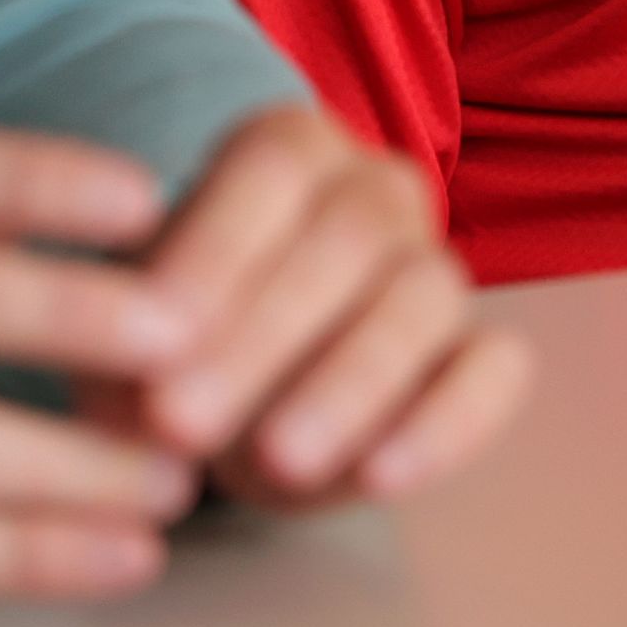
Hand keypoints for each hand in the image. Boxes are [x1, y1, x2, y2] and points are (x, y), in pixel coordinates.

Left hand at [113, 105, 530, 508]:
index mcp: (291, 147)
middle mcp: (378, 189)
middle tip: (184, 421)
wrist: (236, 396)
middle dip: (263, 334)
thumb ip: (129, 338)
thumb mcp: (133, 328)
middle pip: (346, 236)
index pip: (270, 170)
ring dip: (350, 382)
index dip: (214, 248)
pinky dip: (449, 422)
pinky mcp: (484, 351)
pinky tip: (381, 479)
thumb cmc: (176, 340)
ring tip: (278, 462)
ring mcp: (438, 267)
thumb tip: (133, 386)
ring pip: (423, 299)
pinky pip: (497, 371)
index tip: (152, 333)